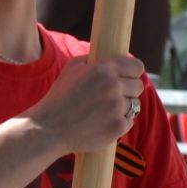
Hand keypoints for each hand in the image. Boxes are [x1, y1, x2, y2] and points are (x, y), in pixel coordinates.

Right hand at [26, 56, 146, 154]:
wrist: (48, 128)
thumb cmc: (60, 97)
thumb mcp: (72, 68)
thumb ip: (94, 60)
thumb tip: (112, 59)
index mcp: (104, 69)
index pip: (137, 66)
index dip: (133, 73)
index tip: (128, 78)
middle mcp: (113, 86)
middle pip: (138, 86)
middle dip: (128, 91)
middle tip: (113, 97)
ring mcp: (117, 107)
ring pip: (135, 105)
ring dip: (124, 108)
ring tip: (104, 111)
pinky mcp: (118, 126)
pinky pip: (129, 122)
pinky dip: (118, 124)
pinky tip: (102, 123)